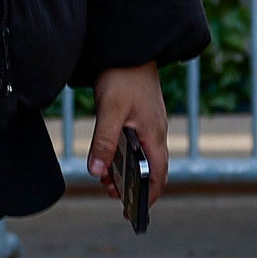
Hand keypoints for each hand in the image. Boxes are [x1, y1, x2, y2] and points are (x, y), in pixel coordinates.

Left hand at [83, 64, 168, 208]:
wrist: (130, 46)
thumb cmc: (124, 76)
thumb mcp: (111, 111)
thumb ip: (104, 142)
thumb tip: (98, 172)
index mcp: (155, 135)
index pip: (158, 175)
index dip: (149, 195)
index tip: (136, 211)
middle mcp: (157, 132)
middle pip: (151, 169)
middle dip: (133, 186)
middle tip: (111, 194)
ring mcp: (150, 123)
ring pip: (142, 156)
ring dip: (126, 170)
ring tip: (105, 177)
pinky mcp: (141, 116)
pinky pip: (137, 143)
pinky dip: (124, 155)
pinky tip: (109, 154)